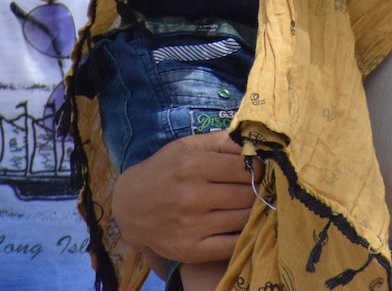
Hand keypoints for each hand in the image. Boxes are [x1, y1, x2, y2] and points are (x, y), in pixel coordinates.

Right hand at [111, 132, 254, 264]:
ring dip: (254, 212)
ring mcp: (192, 225)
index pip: (244, 167)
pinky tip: (242, 225)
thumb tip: (254, 143)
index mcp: (192, 165)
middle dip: (259, 190)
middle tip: (261, 188)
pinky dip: (244, 235)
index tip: (261, 170)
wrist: (130, 207)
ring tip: (252, 205)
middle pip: (247, 194)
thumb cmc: (164, 170)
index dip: (259, 168)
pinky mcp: (192, 250)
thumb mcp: (186, 146)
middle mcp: (192, 196)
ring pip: (244, 218)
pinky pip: (232, 245)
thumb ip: (220, 141)